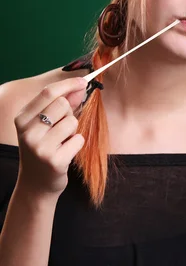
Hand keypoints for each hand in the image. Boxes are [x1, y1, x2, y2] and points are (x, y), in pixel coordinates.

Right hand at [14, 77, 88, 197]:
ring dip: (73, 130)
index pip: (48, 92)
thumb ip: (62, 104)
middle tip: (62, 127)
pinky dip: (77, 144)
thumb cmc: (43, 148)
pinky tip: (65, 153)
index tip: (83, 81)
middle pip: (62, 104)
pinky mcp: (54, 161)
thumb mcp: (45, 125)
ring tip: (62, 142)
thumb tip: (79, 86)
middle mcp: (28, 132)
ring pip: (72, 122)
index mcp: (22, 119)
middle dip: (69, 112)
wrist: (36, 184)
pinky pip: (79, 139)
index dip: (68, 84)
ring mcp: (40, 147)